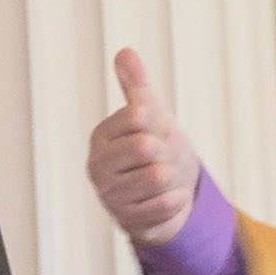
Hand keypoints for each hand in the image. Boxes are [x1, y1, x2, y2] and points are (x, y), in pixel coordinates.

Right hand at [86, 48, 201, 245]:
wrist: (171, 193)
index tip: (154, 133)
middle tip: (162, 159)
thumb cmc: (158, 150)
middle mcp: (98, 167)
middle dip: (166, 152)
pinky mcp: (129, 222)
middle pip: (147, 147)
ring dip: (173, 178)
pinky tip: (168, 199)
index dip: (158, 124)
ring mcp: (111, 197)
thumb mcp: (152, 115)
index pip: (139, 116)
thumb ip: (137, 86)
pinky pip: (167, 204)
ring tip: (164, 181)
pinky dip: (177, 201)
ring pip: (158, 177)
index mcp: (101, 137)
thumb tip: (125, 52)